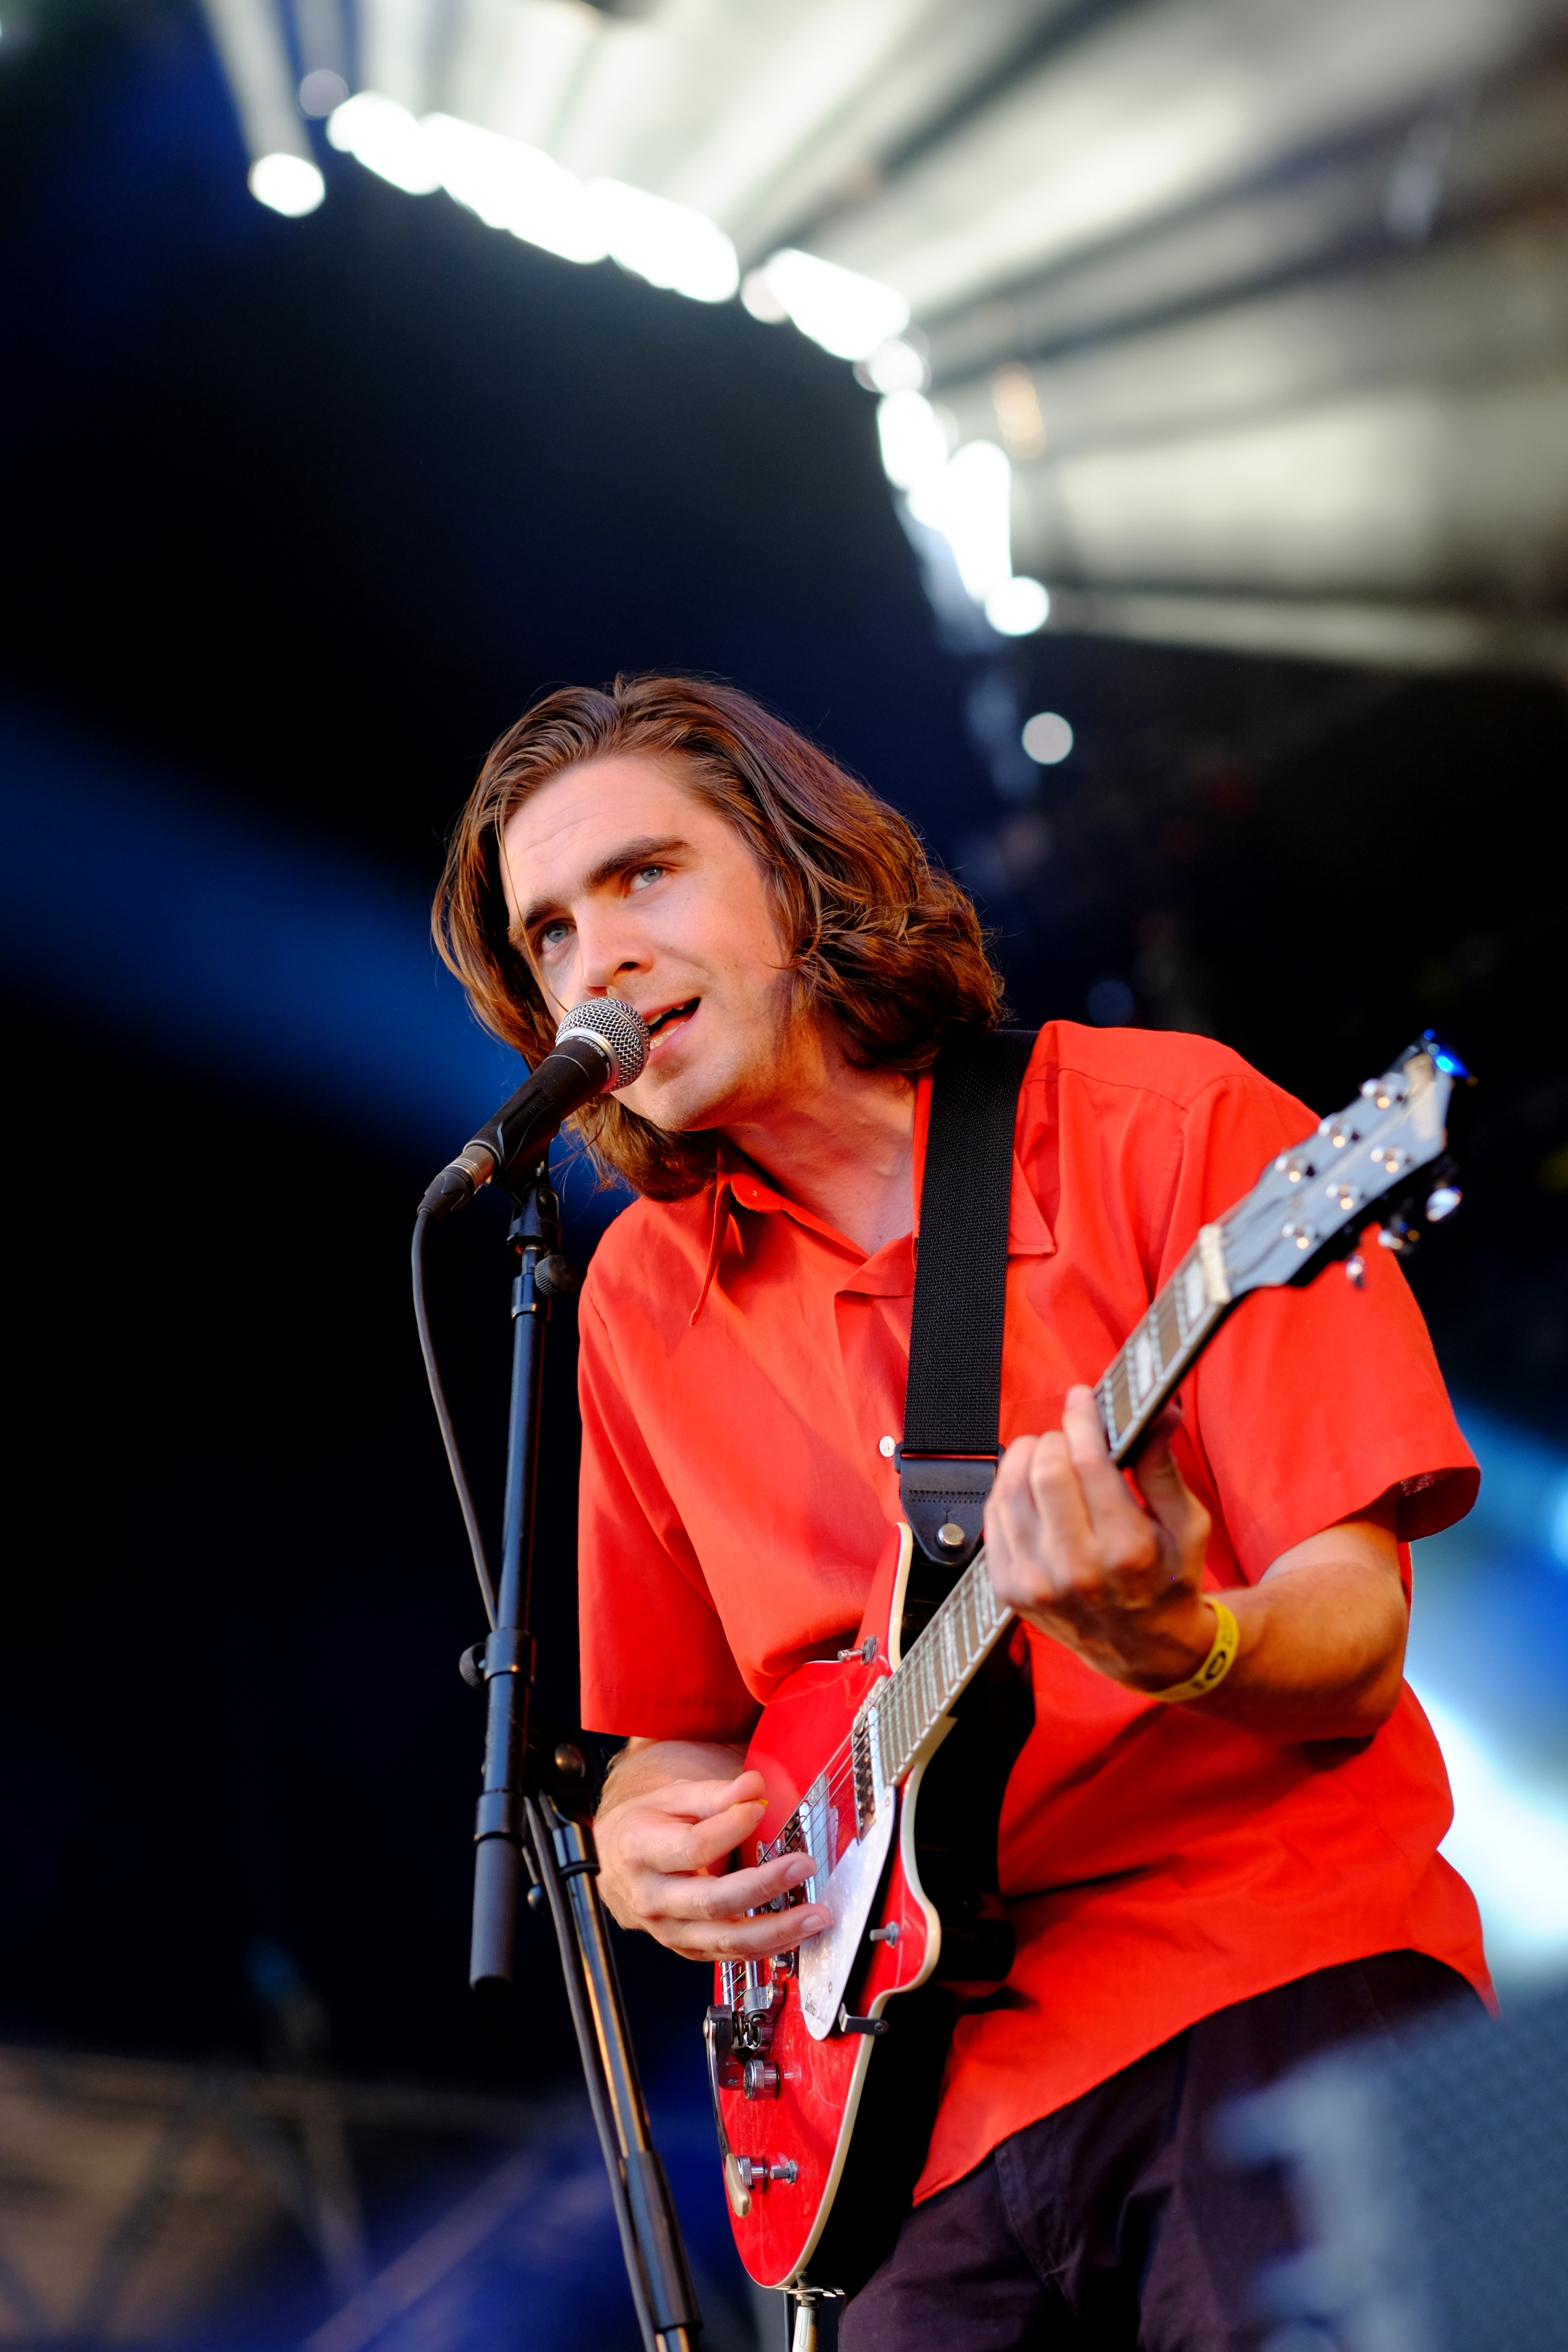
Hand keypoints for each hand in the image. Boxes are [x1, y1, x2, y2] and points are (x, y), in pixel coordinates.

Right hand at [594, 1765, 829, 1961]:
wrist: (615, 1864)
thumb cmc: (646, 1826)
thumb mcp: (672, 1798)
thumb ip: (715, 1794)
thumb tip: (753, 1786)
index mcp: (641, 1850)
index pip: (693, 1847)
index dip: (730, 1828)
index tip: (758, 1808)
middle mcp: (651, 1897)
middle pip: (712, 1901)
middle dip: (763, 1886)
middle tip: (803, 1866)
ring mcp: (667, 1930)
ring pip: (724, 1939)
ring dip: (775, 1931)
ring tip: (814, 1916)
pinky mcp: (686, 1948)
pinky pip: (727, 1954)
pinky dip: (765, 1947)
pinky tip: (794, 1934)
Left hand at [984, 1384, 1217, 1692]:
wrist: (1142, 1647)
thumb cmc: (1168, 1582)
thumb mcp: (1185, 1526)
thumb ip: (1164, 1467)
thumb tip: (1158, 1413)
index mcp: (1125, 1550)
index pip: (1089, 1462)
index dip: (1082, 1419)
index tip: (1083, 1400)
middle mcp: (1076, 1570)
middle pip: (1044, 1470)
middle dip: (1056, 1439)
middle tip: (1071, 1437)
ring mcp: (1035, 1582)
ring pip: (1008, 1489)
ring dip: (1026, 1459)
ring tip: (1049, 1458)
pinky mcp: (1008, 1588)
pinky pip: (992, 1517)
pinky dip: (1007, 1491)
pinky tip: (1030, 1490)